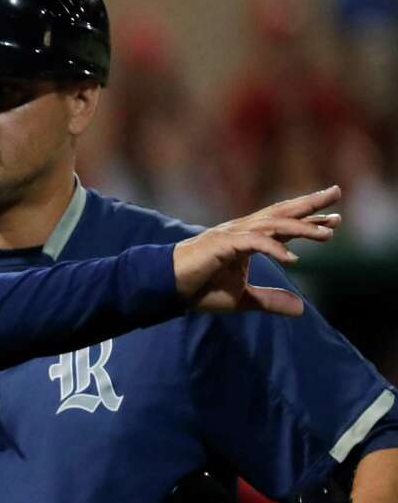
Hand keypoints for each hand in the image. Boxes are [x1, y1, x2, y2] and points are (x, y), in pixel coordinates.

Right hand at [174, 186, 340, 314]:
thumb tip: (301, 309)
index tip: (335, 221)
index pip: (283, 226)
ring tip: (327, 233)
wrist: (166, 286)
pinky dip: (274, 249)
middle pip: (281, 212)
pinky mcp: (221, 244)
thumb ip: (269, 301)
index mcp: (246, 239)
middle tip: (337, 193)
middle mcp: (241, 231)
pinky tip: (293, 259)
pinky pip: (253, 243)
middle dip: (310, 204)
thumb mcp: (241, 299)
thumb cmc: (198, 289)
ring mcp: (231, 235)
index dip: (309, 222)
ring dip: (301, 228)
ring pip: (272, 225)